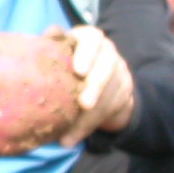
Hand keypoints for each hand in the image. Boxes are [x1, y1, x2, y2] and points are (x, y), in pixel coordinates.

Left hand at [55, 25, 135, 146]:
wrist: (94, 81)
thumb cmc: (67, 62)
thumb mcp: (60, 52)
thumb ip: (53, 44)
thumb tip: (49, 33)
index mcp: (89, 38)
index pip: (92, 38)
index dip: (87, 53)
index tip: (79, 70)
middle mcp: (107, 52)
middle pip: (106, 66)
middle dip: (95, 86)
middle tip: (84, 104)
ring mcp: (119, 71)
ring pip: (109, 94)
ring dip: (89, 116)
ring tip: (68, 135)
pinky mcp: (124, 92)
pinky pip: (110, 111)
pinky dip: (88, 127)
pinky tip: (71, 139)